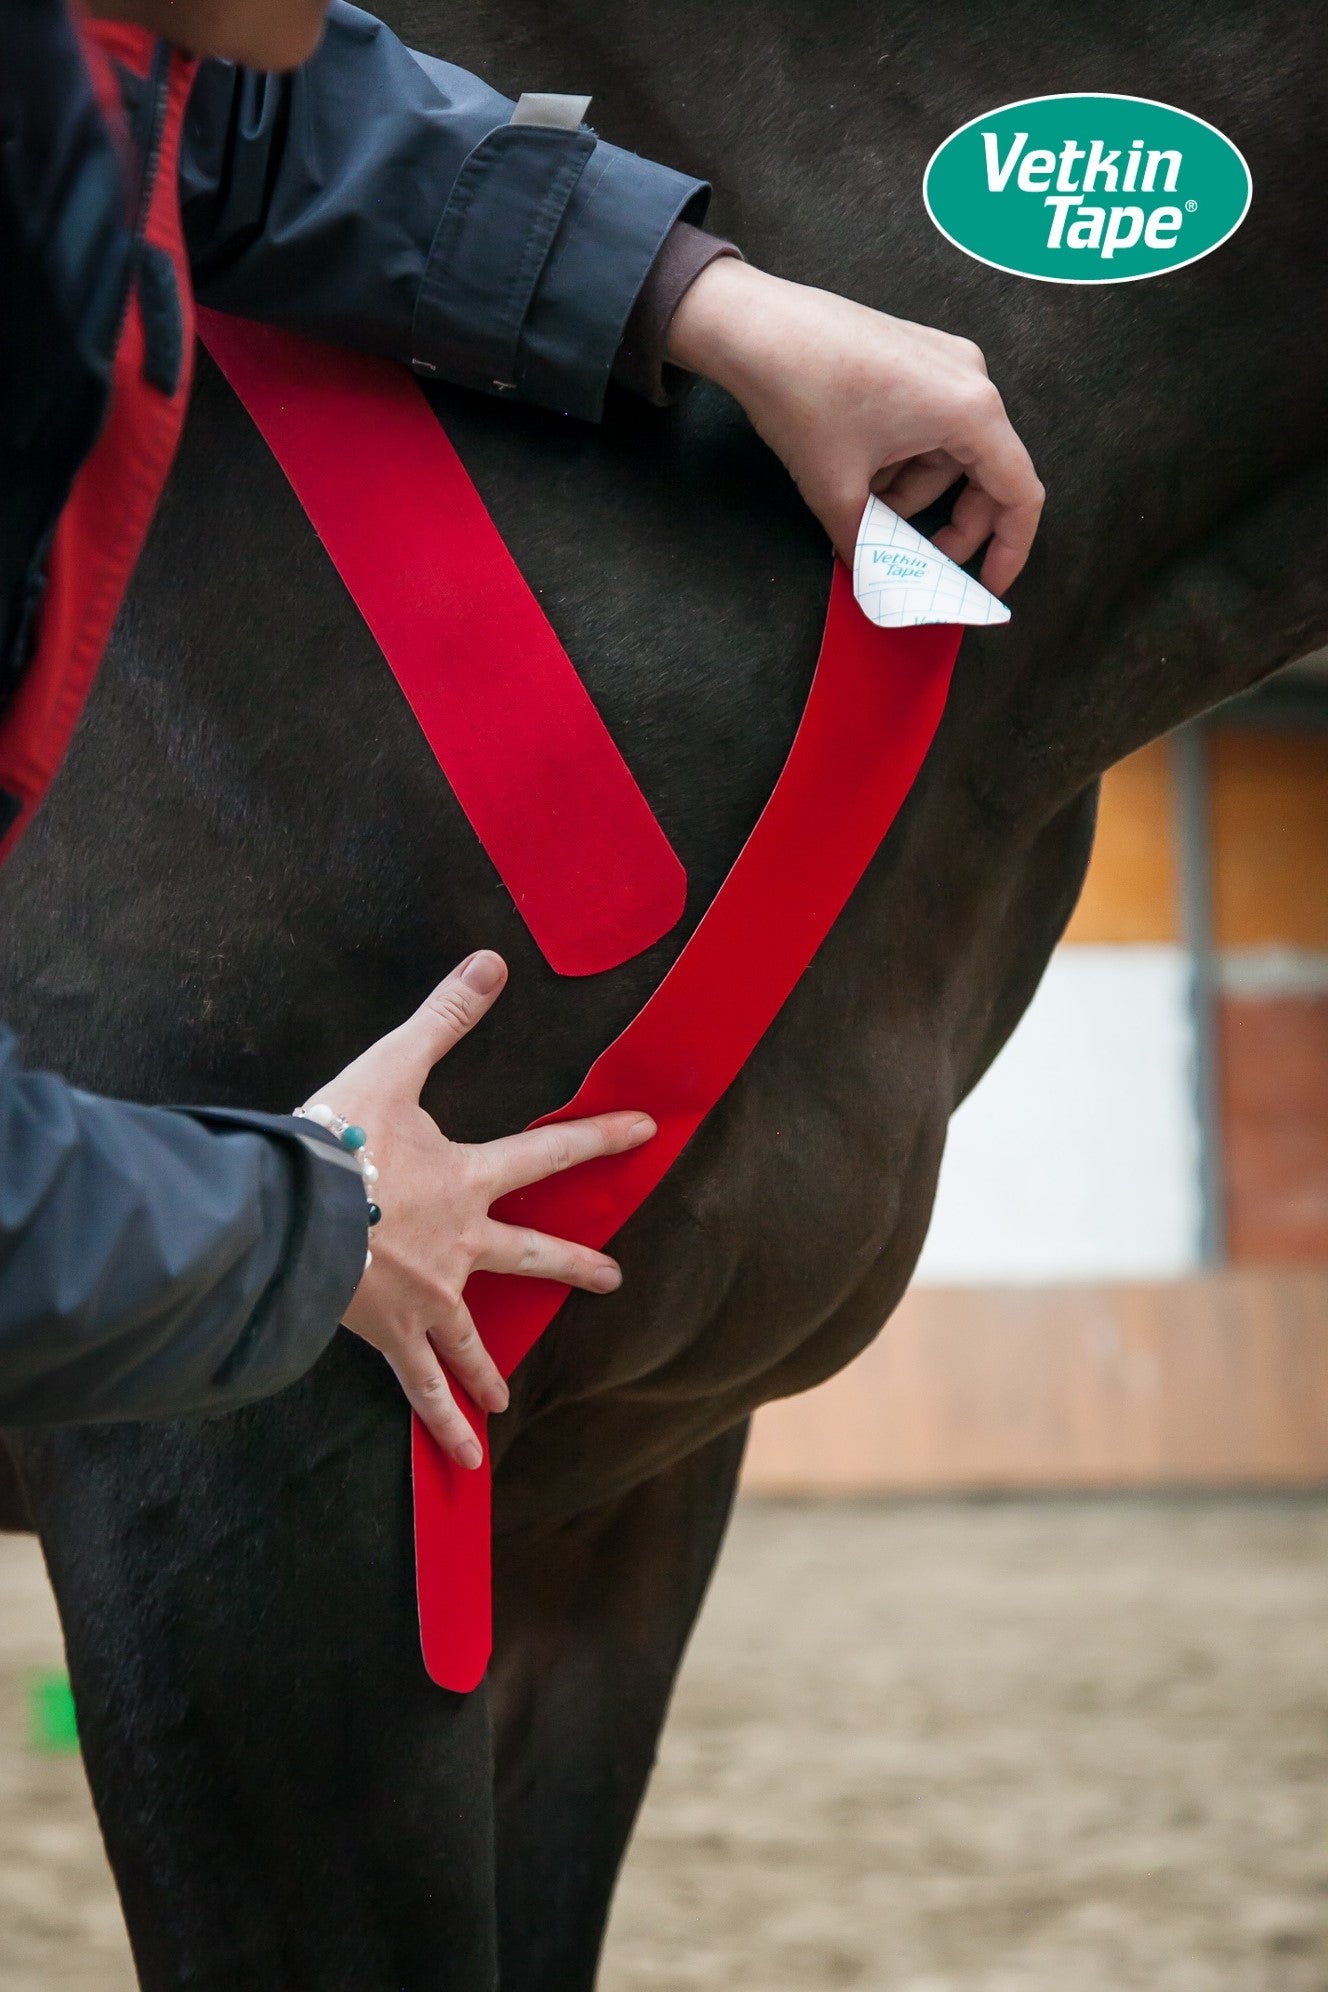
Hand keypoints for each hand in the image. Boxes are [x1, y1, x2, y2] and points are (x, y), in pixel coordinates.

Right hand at [307, 952, 654, 1467]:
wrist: (291, 1212)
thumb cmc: (334, 1139)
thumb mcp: (391, 1067)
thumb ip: (443, 1016)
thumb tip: (491, 961)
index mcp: (466, 1179)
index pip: (547, 1151)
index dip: (598, 1137)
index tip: (647, 1134)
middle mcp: (459, 1243)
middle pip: (528, 1255)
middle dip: (571, 1265)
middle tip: (612, 1279)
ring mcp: (427, 1296)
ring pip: (469, 1339)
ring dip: (490, 1369)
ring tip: (505, 1401)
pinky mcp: (389, 1333)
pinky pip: (421, 1387)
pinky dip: (440, 1423)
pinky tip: (463, 1462)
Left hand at [665, 258, 1043, 593]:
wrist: (753, 324)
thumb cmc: (801, 393)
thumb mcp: (836, 489)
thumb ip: (867, 548)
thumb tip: (877, 584)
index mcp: (971, 410)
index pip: (1019, 493)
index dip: (1010, 549)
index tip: (988, 585)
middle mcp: (970, 379)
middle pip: (985, 474)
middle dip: (951, 525)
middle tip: (915, 562)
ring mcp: (944, 363)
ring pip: (948, 453)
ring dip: (913, 493)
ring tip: (862, 507)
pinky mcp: (916, 356)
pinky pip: (928, 425)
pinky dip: (902, 460)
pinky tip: (858, 473)